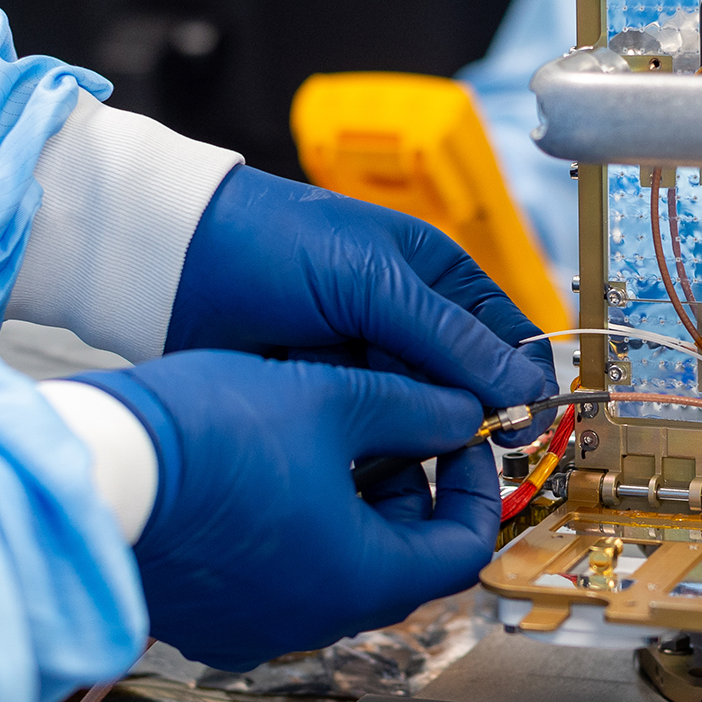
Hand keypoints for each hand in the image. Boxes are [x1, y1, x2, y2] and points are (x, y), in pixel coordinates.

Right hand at [75, 351, 496, 670]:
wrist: (89, 473)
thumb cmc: (207, 437)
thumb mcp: (330, 399)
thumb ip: (413, 407)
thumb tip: (460, 411)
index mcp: (362, 581)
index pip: (463, 550)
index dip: (475, 483)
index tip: (456, 432)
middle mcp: (315, 620)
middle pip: (400, 559)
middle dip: (409, 486)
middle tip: (393, 422)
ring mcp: (255, 625)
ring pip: (336, 564)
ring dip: (351, 502)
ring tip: (326, 431)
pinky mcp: (206, 614)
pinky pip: (277, 574)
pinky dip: (295, 526)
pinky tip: (269, 466)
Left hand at [169, 166, 555, 444]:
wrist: (176, 266)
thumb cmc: (275, 246)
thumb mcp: (373, 282)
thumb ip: (448, 336)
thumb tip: (525, 387)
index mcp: (438, 279)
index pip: (508, 339)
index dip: (521, 384)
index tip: (520, 429)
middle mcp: (413, 325)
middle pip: (468, 391)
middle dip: (463, 420)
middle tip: (452, 450)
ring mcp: (371, 365)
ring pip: (421, 421)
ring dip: (414, 438)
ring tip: (391, 445)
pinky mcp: (333, 401)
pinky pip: (373, 437)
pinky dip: (371, 449)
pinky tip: (358, 455)